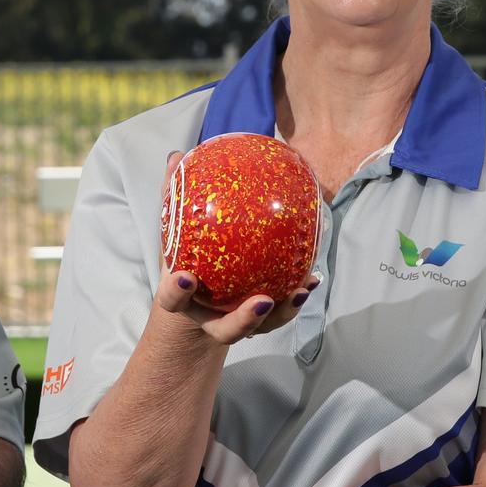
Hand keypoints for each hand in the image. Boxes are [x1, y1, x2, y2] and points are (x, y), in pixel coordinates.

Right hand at [157, 152, 316, 345]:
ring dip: (281, 313)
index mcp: (183, 299)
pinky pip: (280, 313)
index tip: (184, 278)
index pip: (173, 300)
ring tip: (300, 289)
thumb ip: (174, 196)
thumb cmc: (186, 256)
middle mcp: (210, 318)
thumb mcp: (177, 229)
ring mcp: (236, 323)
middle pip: (224, 330)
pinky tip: (312, 277)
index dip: (176, 292)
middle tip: (262, 301)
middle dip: (244, 320)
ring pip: (259, 328)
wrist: (197, 298)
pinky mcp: (260, 320)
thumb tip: (176, 156)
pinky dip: (295, 298)